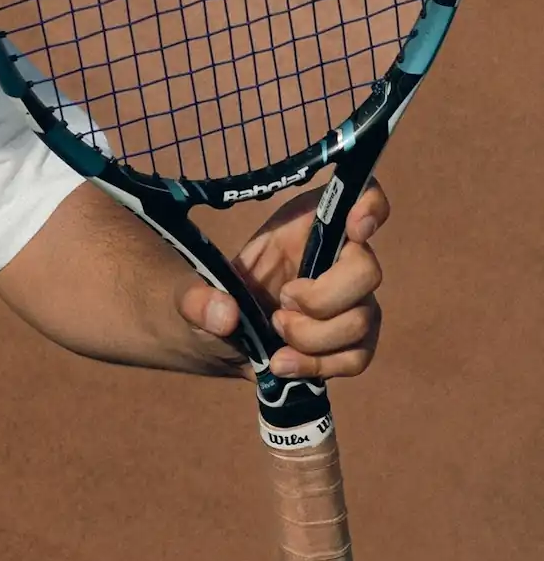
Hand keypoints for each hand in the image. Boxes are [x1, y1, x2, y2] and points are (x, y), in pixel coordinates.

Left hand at [178, 181, 387, 380]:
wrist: (219, 340)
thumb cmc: (215, 298)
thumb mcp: (190, 294)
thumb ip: (196, 298)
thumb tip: (225, 314)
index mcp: (304, 223)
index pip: (359, 196)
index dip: (369, 206)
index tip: (356, 227)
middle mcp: (338, 258)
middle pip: (367, 270)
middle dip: (322, 297)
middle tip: (281, 303)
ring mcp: (352, 301)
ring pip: (362, 319)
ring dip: (312, 336)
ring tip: (275, 333)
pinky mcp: (354, 341)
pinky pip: (357, 356)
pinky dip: (319, 364)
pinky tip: (282, 363)